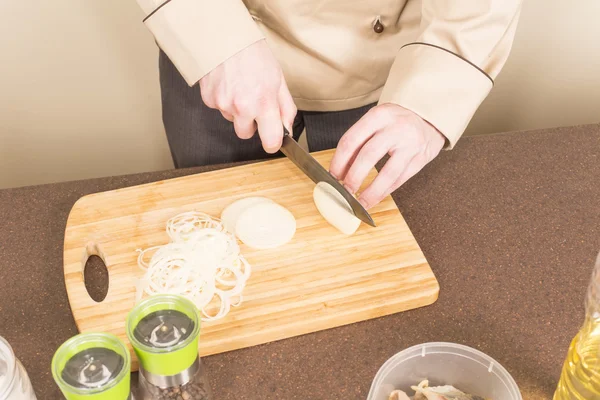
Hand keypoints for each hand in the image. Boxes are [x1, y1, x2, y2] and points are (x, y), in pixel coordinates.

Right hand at [199, 40, 296, 152]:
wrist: (225, 36)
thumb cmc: (253, 54)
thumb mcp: (278, 78)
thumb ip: (286, 107)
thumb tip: (287, 127)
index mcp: (264, 103)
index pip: (271, 141)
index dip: (273, 143)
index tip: (273, 140)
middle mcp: (242, 107)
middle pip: (246, 134)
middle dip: (251, 124)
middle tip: (253, 103)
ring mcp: (223, 105)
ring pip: (232, 119)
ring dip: (236, 109)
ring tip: (240, 87)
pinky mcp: (209, 100)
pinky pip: (219, 108)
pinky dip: (224, 100)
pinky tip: (228, 84)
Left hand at [330, 103, 444, 208]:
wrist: (429, 116)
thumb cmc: (396, 121)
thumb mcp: (376, 122)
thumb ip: (359, 143)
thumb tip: (340, 171)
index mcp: (379, 116)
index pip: (352, 140)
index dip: (339, 161)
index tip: (332, 176)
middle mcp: (395, 128)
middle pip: (368, 155)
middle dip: (353, 177)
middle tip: (344, 191)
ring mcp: (411, 144)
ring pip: (388, 173)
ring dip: (371, 192)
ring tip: (360, 203)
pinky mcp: (421, 158)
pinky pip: (400, 179)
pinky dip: (385, 191)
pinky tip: (375, 198)